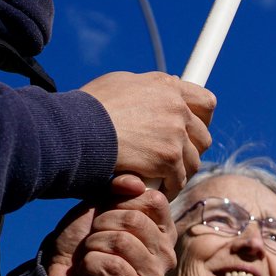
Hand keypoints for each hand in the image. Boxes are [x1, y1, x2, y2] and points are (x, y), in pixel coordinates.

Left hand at [42, 174, 176, 275]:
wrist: (59, 272)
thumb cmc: (83, 239)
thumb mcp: (100, 207)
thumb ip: (119, 190)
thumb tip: (136, 183)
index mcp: (163, 229)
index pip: (154, 200)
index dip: (121, 202)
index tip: (106, 213)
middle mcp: (166, 252)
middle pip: (134, 220)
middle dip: (101, 224)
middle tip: (93, 236)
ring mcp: (156, 274)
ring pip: (121, 241)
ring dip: (93, 245)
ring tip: (90, 253)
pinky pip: (113, 266)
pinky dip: (90, 264)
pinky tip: (88, 270)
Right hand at [81, 71, 215, 197]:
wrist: (70, 130)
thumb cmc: (85, 110)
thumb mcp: (119, 85)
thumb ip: (147, 90)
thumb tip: (164, 90)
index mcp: (166, 86)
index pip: (205, 102)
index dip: (201, 120)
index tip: (192, 131)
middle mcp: (176, 106)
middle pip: (203, 135)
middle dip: (190, 150)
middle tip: (172, 161)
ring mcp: (175, 131)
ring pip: (193, 160)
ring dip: (179, 171)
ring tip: (161, 179)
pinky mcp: (168, 157)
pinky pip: (178, 179)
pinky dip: (167, 187)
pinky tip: (152, 190)